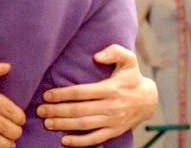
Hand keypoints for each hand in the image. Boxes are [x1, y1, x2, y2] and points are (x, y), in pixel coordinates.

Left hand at [38, 45, 158, 145]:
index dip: (63, 94)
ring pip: (84, 124)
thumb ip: (115, 52)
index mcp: (111, 89)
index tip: (47, 95)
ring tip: (47, 123)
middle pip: (79, 110)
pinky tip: (64, 140)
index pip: (82, 92)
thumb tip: (97, 56)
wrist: (149, 100)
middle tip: (40, 110)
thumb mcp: (129, 59)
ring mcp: (112, 121)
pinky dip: (80, 142)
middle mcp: (111, 106)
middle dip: (58, 110)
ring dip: (64, 124)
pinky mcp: (114, 131)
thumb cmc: (132, 77)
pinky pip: (95, 138)